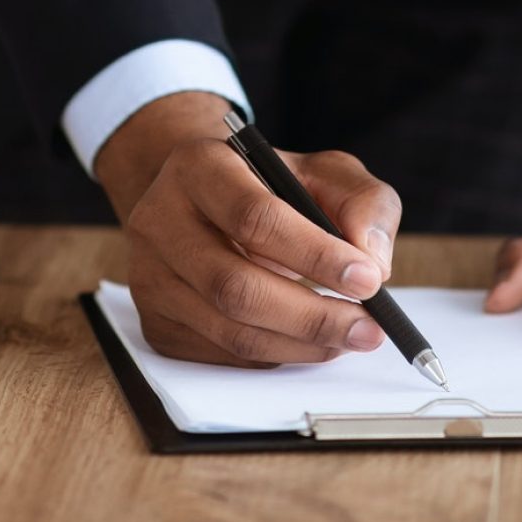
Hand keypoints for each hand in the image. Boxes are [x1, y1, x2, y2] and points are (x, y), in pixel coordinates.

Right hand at [94, 92, 401, 366]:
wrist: (211, 199)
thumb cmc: (274, 185)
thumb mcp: (327, 171)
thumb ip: (363, 202)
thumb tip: (371, 261)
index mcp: (199, 166)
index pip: (254, 217)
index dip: (314, 254)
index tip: (367, 279)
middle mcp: (160, 219)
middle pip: (234, 285)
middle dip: (311, 315)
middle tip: (368, 327)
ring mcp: (150, 276)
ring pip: (228, 329)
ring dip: (300, 343)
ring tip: (348, 336)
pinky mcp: (155, 322)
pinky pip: (221, 354)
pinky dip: (276, 355)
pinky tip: (308, 340)